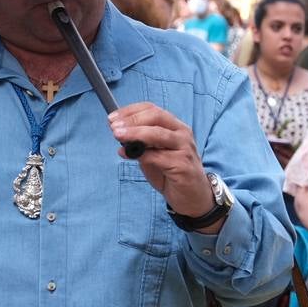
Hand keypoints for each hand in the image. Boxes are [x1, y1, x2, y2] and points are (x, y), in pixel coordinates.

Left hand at [108, 102, 219, 231]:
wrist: (194, 197)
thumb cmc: (173, 173)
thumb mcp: (154, 155)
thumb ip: (140, 145)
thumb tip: (119, 137)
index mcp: (175, 127)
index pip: (152, 109)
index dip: (131, 111)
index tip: (113, 118)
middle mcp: (182, 134)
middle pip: (156, 117)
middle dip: (132, 120)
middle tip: (114, 127)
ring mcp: (184, 149)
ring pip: (158, 134)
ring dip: (135, 133)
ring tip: (118, 135)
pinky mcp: (183, 166)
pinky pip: (158, 157)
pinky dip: (141, 154)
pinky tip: (130, 155)